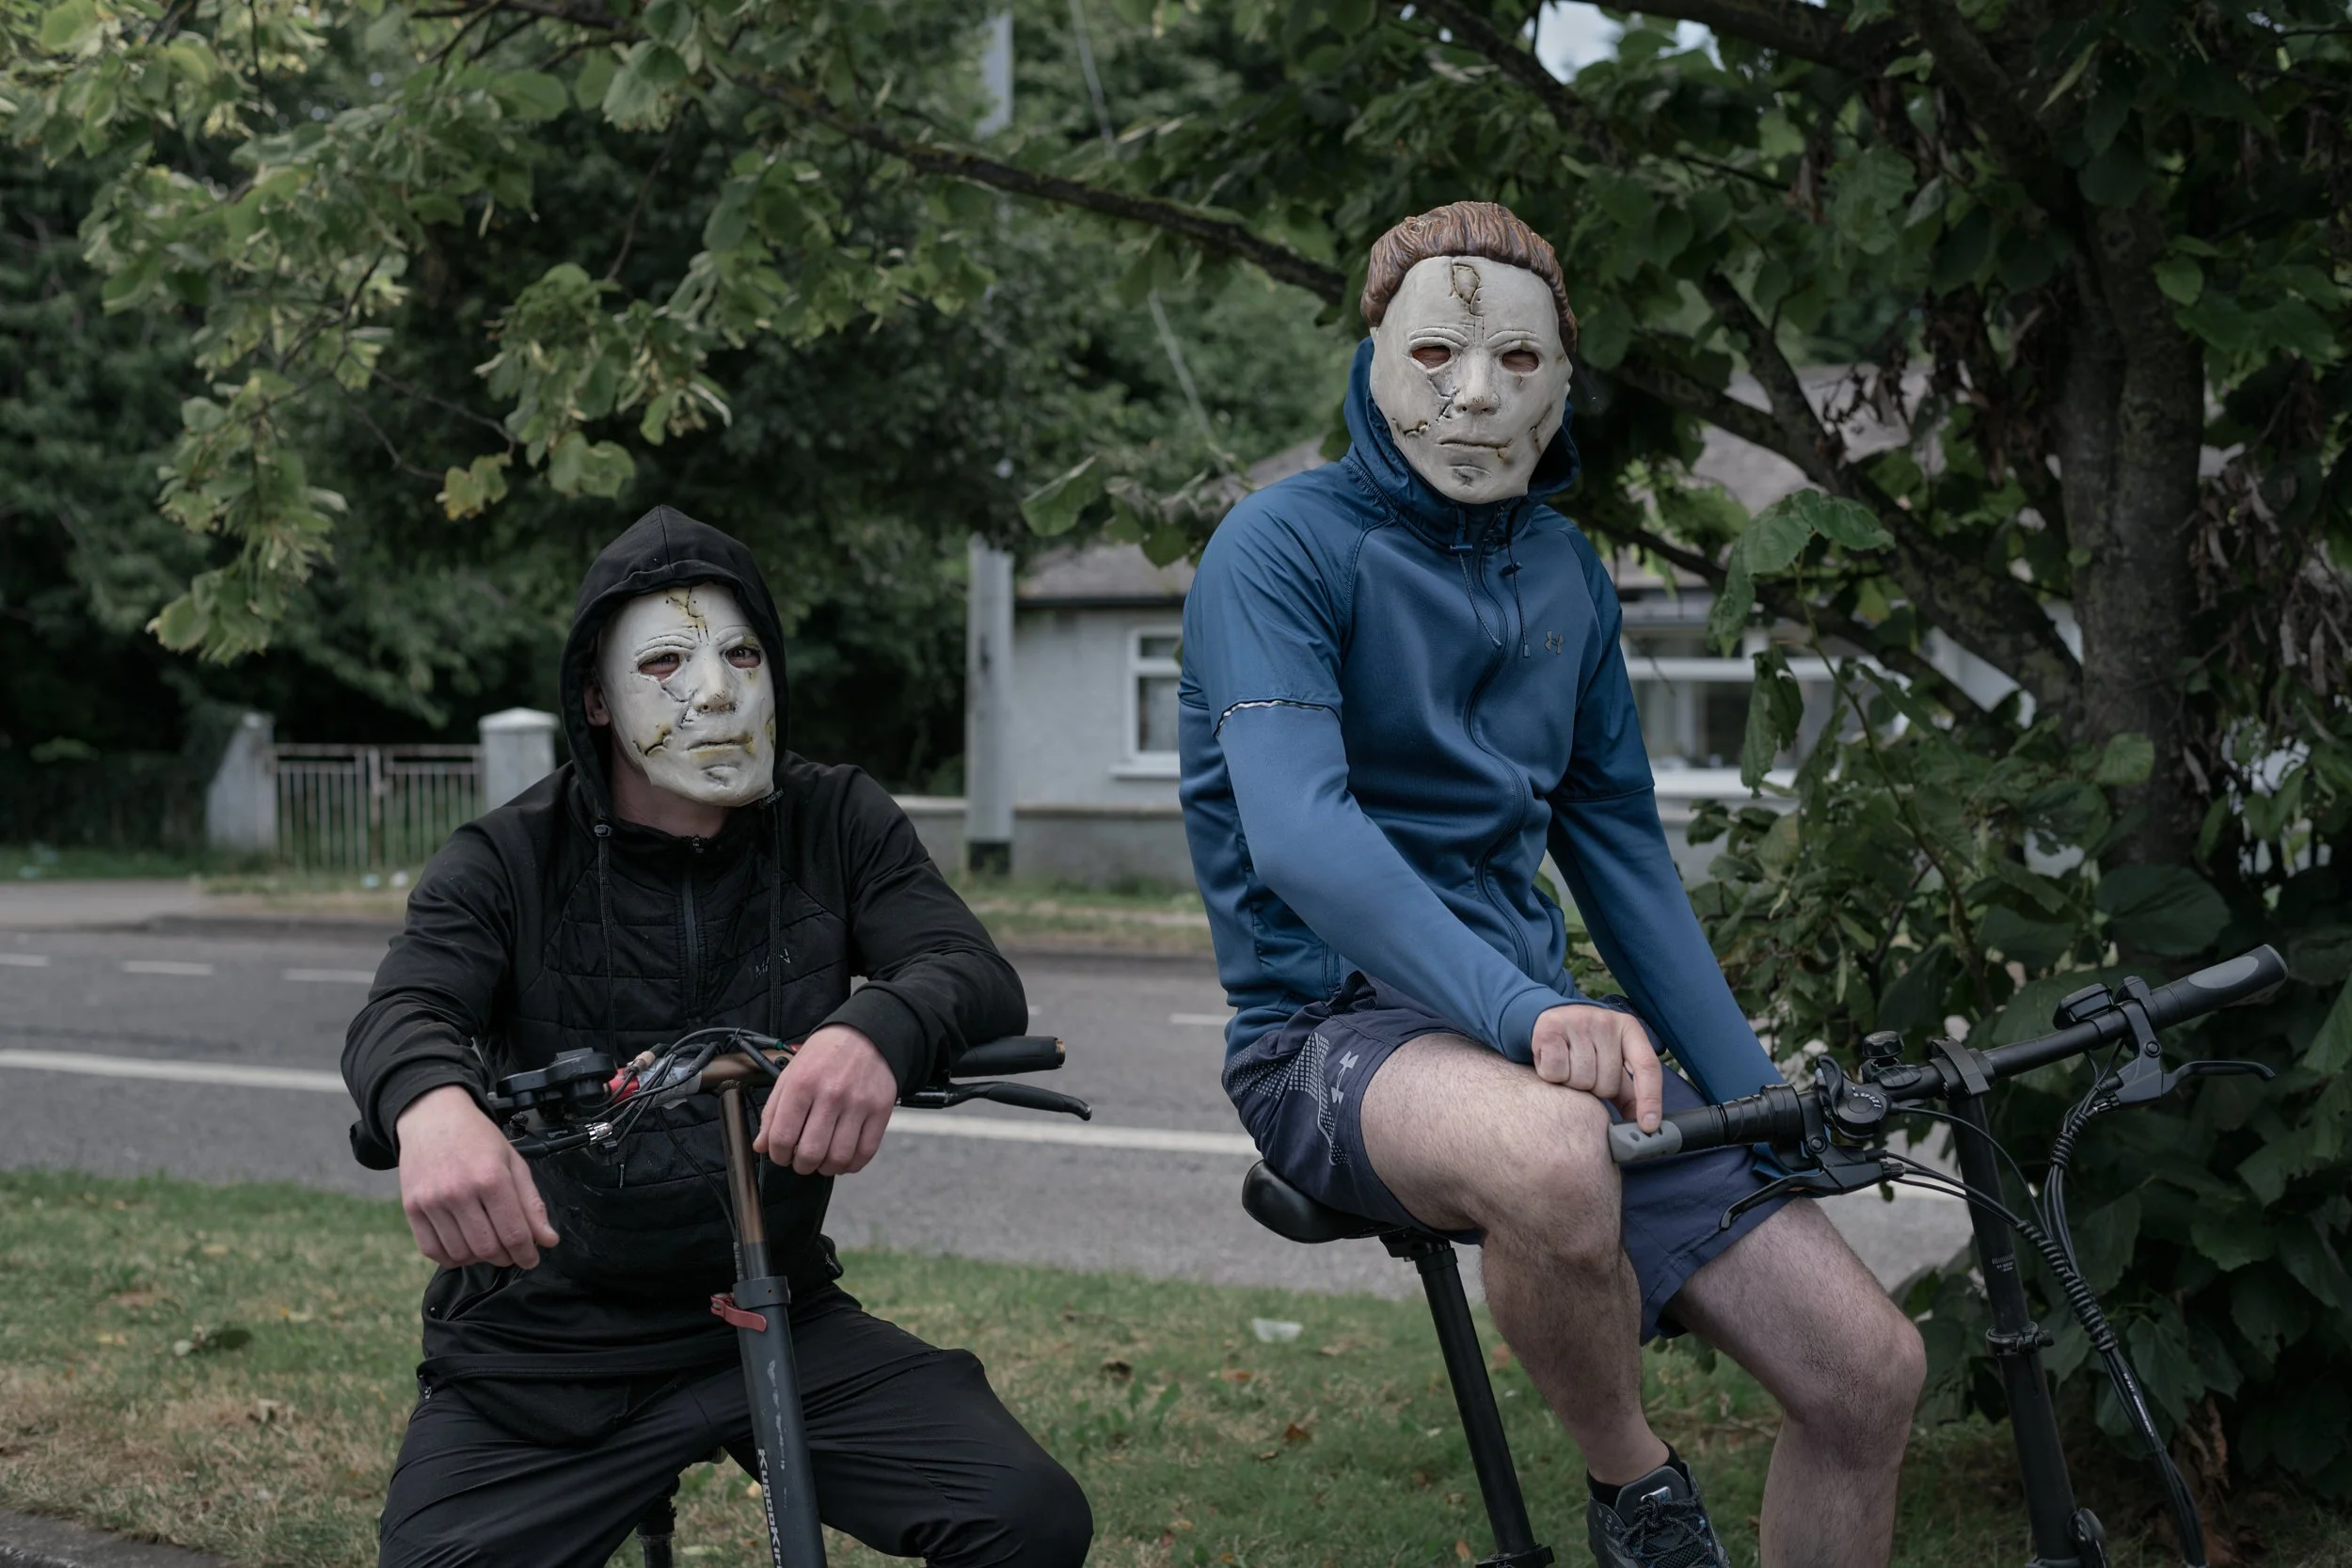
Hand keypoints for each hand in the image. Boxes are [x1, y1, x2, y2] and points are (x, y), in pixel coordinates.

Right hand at [395, 1083, 559, 1268]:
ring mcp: (431, 1201)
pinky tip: (464, 1247)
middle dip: (506, 1257)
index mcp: (491, 1178)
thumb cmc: (478, 1139)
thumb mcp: (513, 1162)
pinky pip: (432, 1250)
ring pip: (461, 1254)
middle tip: (512, 1252)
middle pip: (487, 1248)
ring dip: (479, 1259)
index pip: (513, 1233)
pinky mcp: (411, 1208)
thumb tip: (548, 1241)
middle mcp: (459, 1192)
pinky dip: (451, 1258)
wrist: (432, 1118)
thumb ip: (531, 1203)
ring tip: (489, 1245)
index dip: (526, 1253)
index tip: (532, 1258)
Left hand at [754, 1024, 896, 1175]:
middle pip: (811, 1153)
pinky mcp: (880, 1110)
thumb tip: (762, 1146)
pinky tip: (844, 1158)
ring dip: (826, 1168)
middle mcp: (831, 1094)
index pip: (783, 1137)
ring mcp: (858, 1104)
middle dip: (801, 1166)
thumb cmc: (824, 1057)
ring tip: (823, 1160)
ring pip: (838, 1158)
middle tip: (801, 1161)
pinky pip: (865, 1152)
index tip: (781, 1155)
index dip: (778, 1155)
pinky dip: (852, 1165)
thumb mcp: (790, 1075)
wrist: (864, 1036)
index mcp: (803, 1084)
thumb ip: (773, 1111)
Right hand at [1531, 1004, 1663, 1131]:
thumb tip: (1646, 1126)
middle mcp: (1605, 1022)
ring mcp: (1577, 1023)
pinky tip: (1552, 1063)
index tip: (1648, 1126)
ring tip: (1568, 1067)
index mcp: (1628, 1029)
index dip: (1650, 1099)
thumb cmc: (1588, 1049)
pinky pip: (1556, 1072)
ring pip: (1581, 1080)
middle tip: (1586, 1073)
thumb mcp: (1613, 1063)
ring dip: (1572, 1084)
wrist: (1553, 1020)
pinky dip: (1552, 1076)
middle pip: (1608, 1083)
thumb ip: (1631, 1093)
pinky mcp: (1550, 1029)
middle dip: (1595, 1089)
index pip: (1647, 1067)